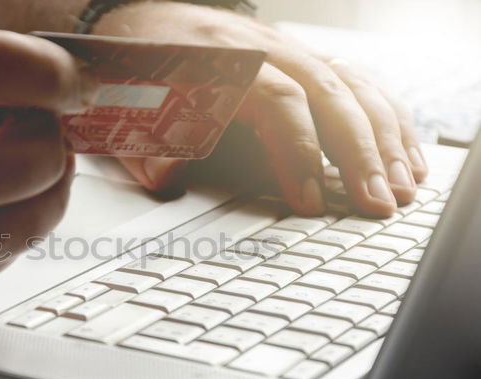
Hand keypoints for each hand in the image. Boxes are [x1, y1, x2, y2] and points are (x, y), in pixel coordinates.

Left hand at [95, 2, 426, 217]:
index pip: (275, 100)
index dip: (297, 151)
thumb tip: (166, 180)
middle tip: (378, 203)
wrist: (141, 22)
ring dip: (385, 138)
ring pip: (353, 86)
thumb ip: (146, 141)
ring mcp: (289, 51)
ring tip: (404, 186)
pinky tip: (404, 150)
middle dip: (360, 152)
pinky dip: (386, 116)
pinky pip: (358, 81)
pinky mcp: (303, 60)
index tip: (308, 200)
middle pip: (329, 92)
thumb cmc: (136, 67)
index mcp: (221, 58)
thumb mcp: (125, 102)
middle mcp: (264, 48)